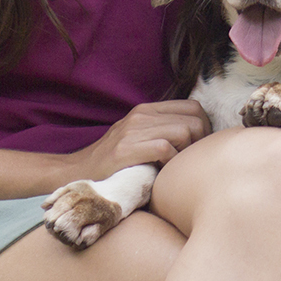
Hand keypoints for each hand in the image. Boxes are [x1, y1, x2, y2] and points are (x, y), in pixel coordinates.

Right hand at [72, 100, 211, 180]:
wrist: (76, 173)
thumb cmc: (114, 162)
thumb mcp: (139, 137)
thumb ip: (163, 130)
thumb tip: (200, 136)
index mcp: (147, 110)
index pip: (193, 107)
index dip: (204, 127)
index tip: (198, 148)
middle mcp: (141, 114)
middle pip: (194, 119)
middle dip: (200, 142)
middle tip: (190, 161)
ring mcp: (133, 130)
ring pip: (184, 132)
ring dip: (186, 153)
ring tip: (174, 167)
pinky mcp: (125, 149)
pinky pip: (165, 149)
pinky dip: (170, 163)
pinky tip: (162, 173)